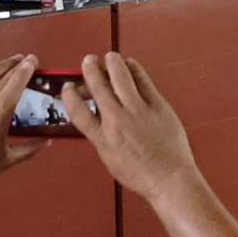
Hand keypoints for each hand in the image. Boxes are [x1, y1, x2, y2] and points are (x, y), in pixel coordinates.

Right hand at [63, 52, 197, 203]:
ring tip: (109, 57)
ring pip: (120, 77)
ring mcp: (138, 112)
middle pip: (98, 87)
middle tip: (88, 62)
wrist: (169, 179)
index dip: (69, 95)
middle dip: (90, 70)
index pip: (78, 110)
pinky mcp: (158, 106)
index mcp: (103, 138)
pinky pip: (143, 81)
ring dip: (112, 63)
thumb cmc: (142, 175)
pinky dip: (135, 69)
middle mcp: (118, 122)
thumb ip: (101, 137)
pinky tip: (130, 64)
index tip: (68, 86)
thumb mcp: (110, 160)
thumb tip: (96, 120)